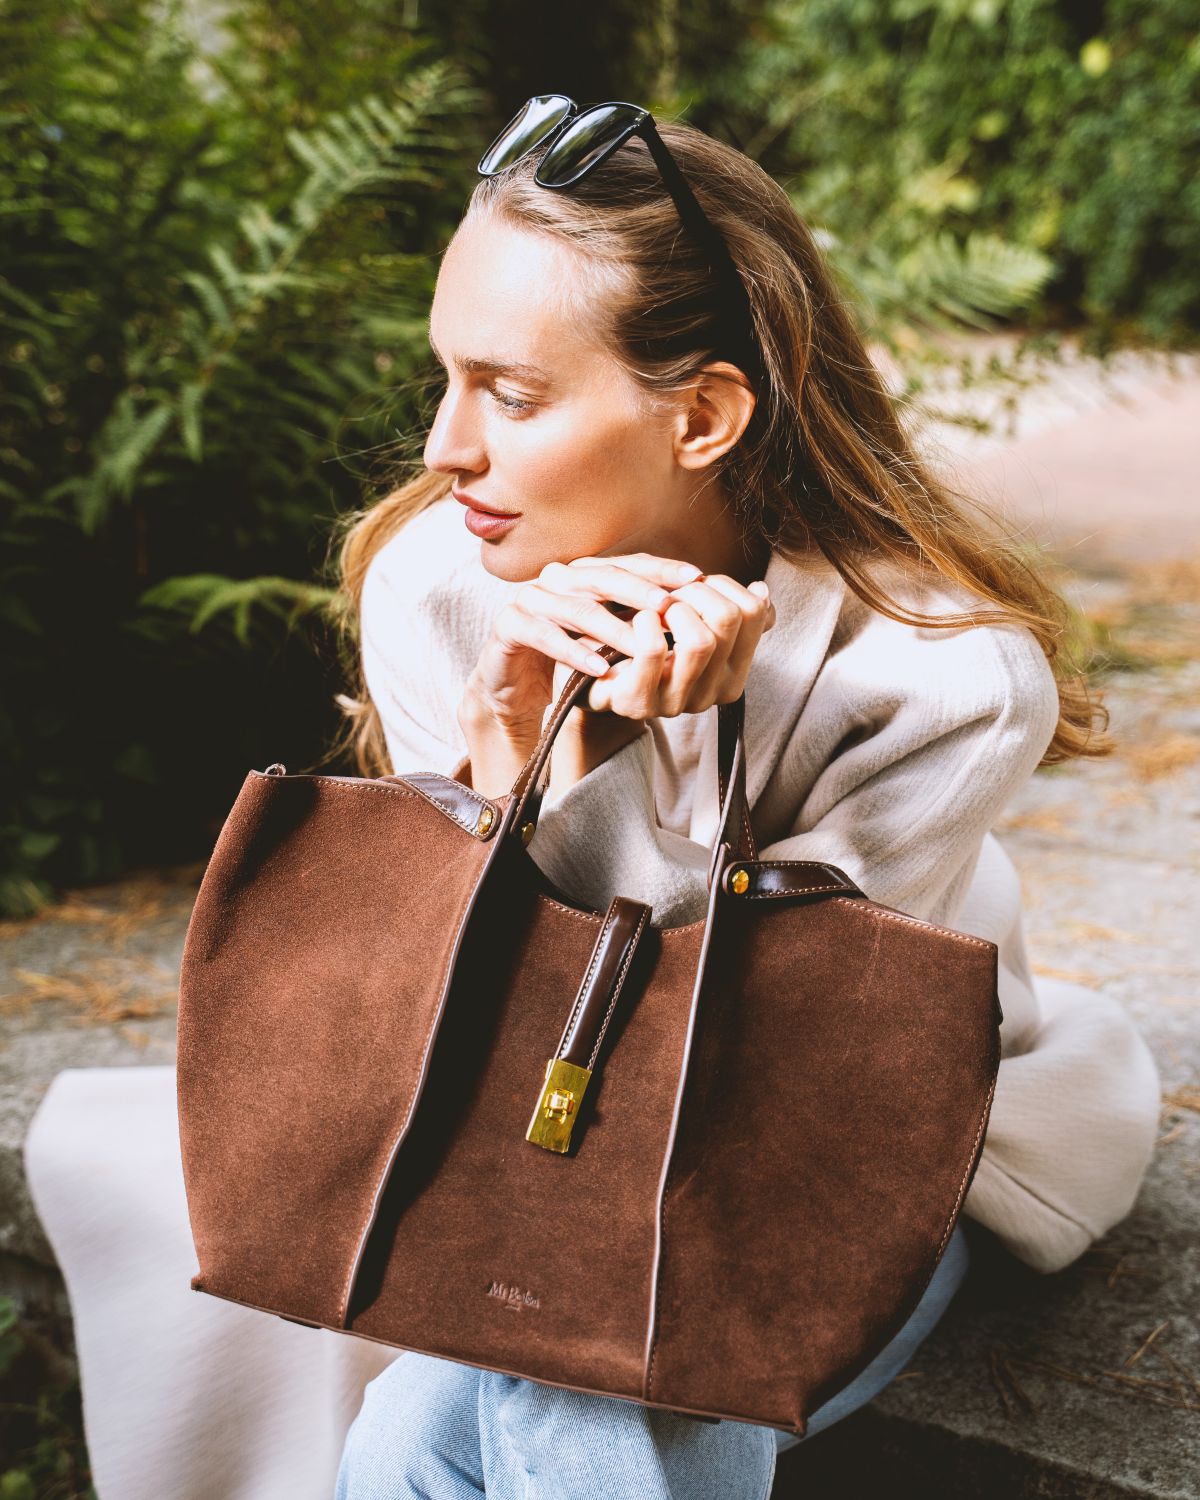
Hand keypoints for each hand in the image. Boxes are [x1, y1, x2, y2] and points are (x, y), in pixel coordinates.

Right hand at [457, 552, 774, 796]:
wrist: (512, 682)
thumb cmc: (573, 655)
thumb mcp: (620, 636)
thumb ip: (659, 621)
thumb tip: (734, 607)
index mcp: (589, 574)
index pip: (631, 563)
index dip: (663, 569)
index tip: (697, 577)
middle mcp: (560, 577)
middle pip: (604, 576)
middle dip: (639, 592)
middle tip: (670, 608)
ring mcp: (532, 599)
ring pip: (576, 608)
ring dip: (611, 628)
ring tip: (641, 646)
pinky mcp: (509, 627)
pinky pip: (544, 636)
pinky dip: (573, 653)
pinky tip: (600, 669)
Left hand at [550, 555, 776, 719]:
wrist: (593, 679)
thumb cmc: (645, 642)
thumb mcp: (692, 623)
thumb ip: (730, 612)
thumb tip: (761, 592)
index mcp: (733, 674)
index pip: (753, 613)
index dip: (725, 585)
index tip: (698, 583)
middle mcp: (712, 694)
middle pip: (727, 620)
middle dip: (696, 590)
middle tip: (672, 591)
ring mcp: (676, 702)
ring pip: (700, 640)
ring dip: (673, 607)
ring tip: (656, 606)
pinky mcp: (638, 702)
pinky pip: (654, 652)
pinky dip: (646, 622)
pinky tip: (638, 618)